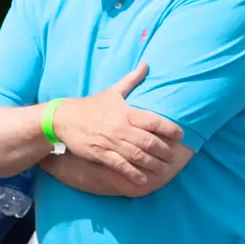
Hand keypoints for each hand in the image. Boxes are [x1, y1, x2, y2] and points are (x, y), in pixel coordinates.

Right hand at [50, 64, 181, 185]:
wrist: (64, 118)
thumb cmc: (91, 105)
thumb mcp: (112, 91)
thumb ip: (132, 79)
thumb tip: (147, 64)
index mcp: (126, 112)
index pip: (154, 121)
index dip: (170, 129)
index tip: (180, 135)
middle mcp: (121, 128)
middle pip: (149, 142)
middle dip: (164, 151)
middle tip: (173, 157)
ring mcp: (111, 142)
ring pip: (137, 156)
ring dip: (153, 164)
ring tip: (163, 170)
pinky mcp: (101, 154)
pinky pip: (121, 166)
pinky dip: (133, 174)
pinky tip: (143, 179)